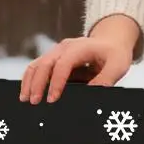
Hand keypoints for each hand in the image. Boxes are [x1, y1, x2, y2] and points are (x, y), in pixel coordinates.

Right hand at [19, 16, 139, 103]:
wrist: (111, 41)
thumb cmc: (114, 53)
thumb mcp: (118, 66)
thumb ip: (105, 80)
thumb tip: (90, 95)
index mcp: (81, 47)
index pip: (63, 64)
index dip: (56, 82)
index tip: (52, 99)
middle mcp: (65, 47)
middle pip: (45, 63)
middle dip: (38, 83)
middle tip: (35, 102)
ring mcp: (57, 52)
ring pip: (37, 64)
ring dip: (29, 81)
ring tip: (25, 99)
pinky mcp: (53, 58)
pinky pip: (38, 67)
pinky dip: (31, 79)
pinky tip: (28, 92)